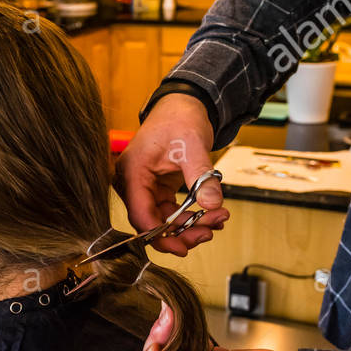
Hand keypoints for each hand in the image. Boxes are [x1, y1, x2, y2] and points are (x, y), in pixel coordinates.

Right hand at [114, 93, 228, 255]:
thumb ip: (202, 177)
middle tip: (209, 231)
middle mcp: (133, 183)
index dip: (160, 236)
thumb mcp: (192, 146)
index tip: (183, 246)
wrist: (183, 104)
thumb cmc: (179, 118)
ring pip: (163, 220)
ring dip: (190, 226)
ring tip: (218, 219)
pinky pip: (171, 212)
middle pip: (152, 222)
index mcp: (132, 173)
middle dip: (181, 232)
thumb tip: (212, 205)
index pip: (140, 215)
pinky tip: (211, 214)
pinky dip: (190, 216)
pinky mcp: (157, 189)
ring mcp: (144, 187)